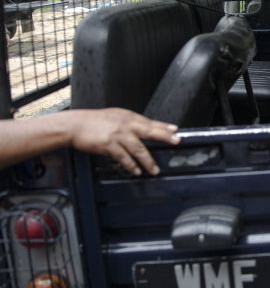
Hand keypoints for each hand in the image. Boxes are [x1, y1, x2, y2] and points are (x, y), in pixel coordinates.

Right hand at [64, 108, 179, 174]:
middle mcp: (125, 125)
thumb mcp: (115, 117)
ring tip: (154, 170)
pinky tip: (136, 171)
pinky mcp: (108, 145)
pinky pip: (123, 157)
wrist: (75, 125)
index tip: (176, 131)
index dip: (164, 126)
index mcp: (128, 117)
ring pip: (138, 148)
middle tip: (176, 142)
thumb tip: (145, 128)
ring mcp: (117, 135)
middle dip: (164, 136)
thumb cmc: (95, 121)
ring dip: (148, 160)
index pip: (150, 122)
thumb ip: (130, 122)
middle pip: (149, 131)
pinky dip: (131, 165)